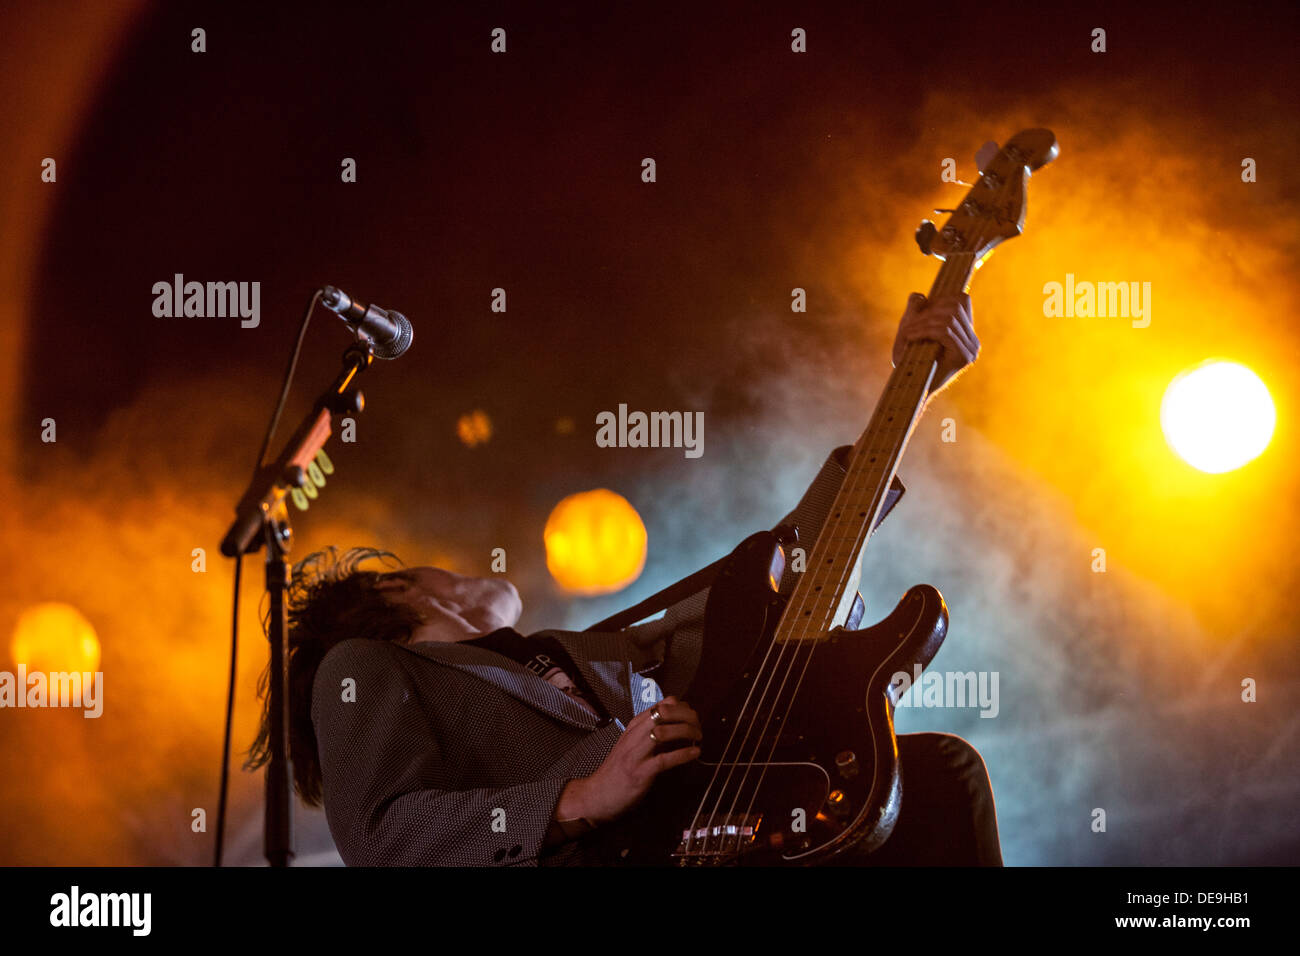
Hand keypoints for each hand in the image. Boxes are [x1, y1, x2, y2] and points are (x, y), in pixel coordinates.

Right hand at [563, 697, 701, 825]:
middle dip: (687, 716)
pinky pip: (664, 760)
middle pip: (663, 713)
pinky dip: (682, 755)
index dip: (681, 707)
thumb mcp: (632, 747)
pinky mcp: (639, 773)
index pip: (660, 705)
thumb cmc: (616, 773)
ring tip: (698, 737)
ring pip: (663, 732)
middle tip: (699, 725)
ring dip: (686, 732)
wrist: (595, 796)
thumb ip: (651, 735)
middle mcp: (633, 737)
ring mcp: (635, 754)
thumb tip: (678, 727)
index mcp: (633, 728)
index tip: (692, 715)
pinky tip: (694, 753)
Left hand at [891, 292, 978, 394]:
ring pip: (947, 318)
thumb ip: (914, 311)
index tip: (919, 314)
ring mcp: (970, 349)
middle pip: (953, 306)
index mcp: (965, 333)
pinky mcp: (963, 356)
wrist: (911, 391)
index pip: (961, 300)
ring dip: (921, 323)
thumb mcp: (910, 330)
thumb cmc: (909, 362)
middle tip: (908, 326)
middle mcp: (972, 341)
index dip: (939, 299)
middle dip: (927, 311)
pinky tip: (910, 337)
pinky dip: (923, 330)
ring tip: (906, 334)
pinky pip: (944, 331)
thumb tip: (919, 296)